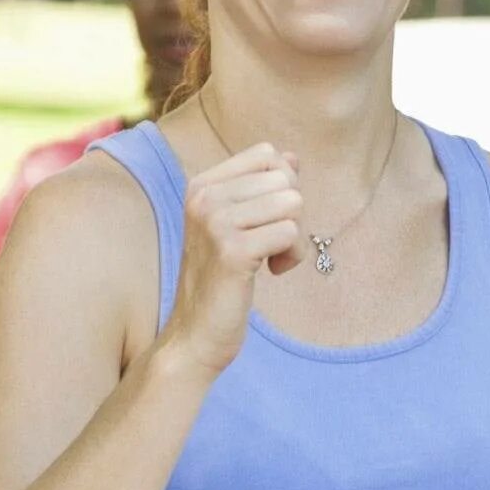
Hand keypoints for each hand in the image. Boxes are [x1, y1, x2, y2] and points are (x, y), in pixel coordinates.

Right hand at [163, 142, 304, 377]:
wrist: (195, 334)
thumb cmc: (220, 280)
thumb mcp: (236, 225)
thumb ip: (261, 189)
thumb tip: (291, 157)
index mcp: (201, 185)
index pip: (267, 155)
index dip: (281, 187)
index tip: (264, 220)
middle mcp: (205, 197)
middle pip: (285, 179)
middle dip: (291, 214)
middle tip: (270, 244)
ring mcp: (216, 222)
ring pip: (293, 204)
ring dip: (294, 237)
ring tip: (270, 258)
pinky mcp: (233, 251)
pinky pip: (290, 233)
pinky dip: (293, 256)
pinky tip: (272, 272)